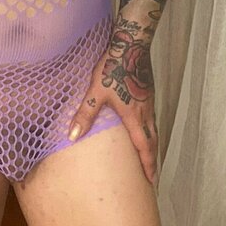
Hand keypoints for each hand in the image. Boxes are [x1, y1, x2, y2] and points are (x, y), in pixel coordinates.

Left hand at [67, 25, 157, 185]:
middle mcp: (145, 111)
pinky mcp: (147, 90)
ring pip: (154, 128)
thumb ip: (85, 115)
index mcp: (134, 116)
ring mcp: (148, 100)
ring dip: (152, 144)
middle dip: (152, 160)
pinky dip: (150, 128)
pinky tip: (143, 126)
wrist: (131, 44)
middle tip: (153, 176)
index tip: (152, 181)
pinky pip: (152, 116)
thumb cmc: (113, 67)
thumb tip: (72, 137)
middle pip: (153, 141)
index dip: (148, 165)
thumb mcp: (96, 92)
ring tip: (149, 155)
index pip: (144, 147)